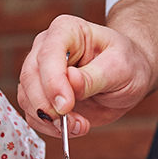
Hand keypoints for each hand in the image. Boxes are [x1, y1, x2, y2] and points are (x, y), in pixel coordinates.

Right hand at [17, 15, 155, 137]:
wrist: (130, 78)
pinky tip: (73, 127)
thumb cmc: (128, 64)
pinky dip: (49, 127)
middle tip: (72, 123)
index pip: (48, 54)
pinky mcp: (42, 95)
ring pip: (26, 97)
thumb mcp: (120, 68)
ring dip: (49, 119)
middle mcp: (46, 48)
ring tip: (80, 125)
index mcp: (66, 30)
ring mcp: (41, 72)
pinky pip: (33, 114)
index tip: (66, 105)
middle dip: (48, 105)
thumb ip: (94, 77)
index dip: (53, 81)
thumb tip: (70, 81)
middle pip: (30, 77)